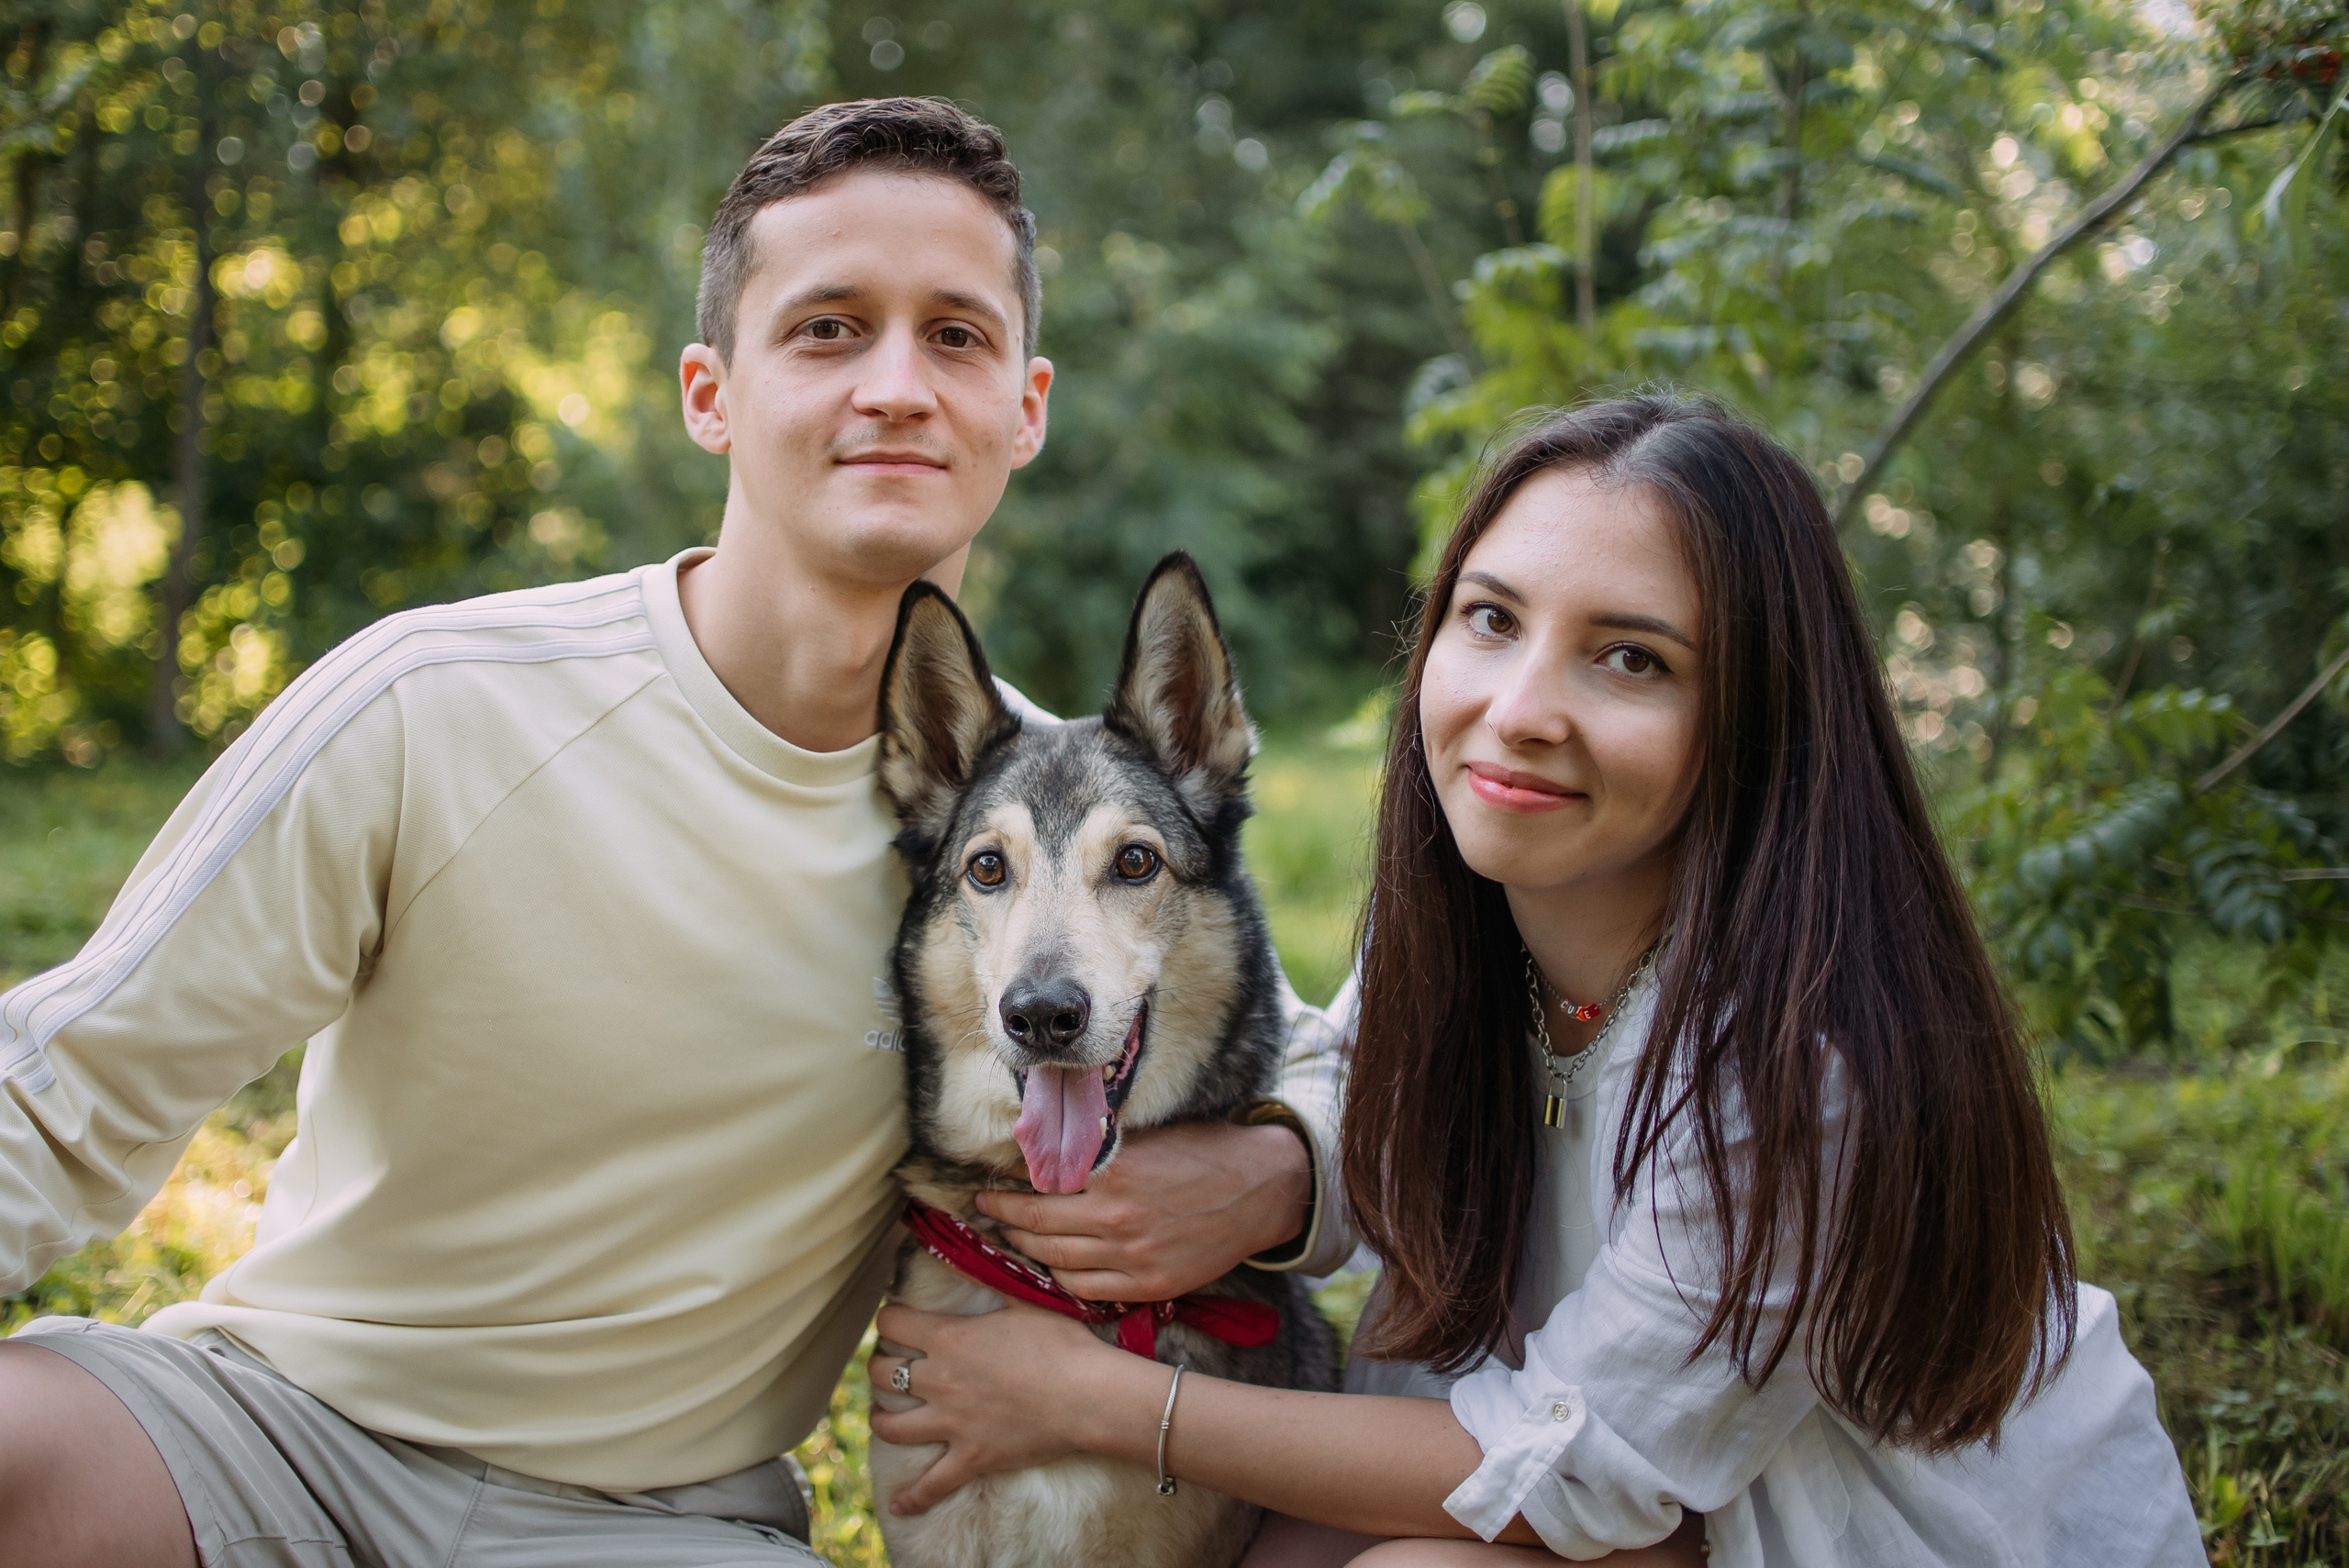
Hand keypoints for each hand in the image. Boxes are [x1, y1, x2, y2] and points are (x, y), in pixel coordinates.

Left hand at [868, 1300, 1126, 1513]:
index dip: (889, 1318)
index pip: (892, 1323)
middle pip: (881, 1374)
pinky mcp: (970, 1457)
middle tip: (891, 1364)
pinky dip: (912, 1498)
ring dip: (881, 1419)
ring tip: (884, 1414)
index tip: (897, 1318)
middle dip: (879, 1367)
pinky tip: (899, 1505)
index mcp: (949, 1339)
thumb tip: (983, 1240)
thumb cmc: (1061, 1343)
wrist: (1088, 1395)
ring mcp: (952, 1423)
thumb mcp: (1025, 1300)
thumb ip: (994, 1276)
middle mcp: (939, 1381)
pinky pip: (932, 1485)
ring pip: (892, 1427)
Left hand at [975, 1119, 1309, 1299]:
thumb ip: (1096, 1150)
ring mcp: (1132, 1258)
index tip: (989, 1186)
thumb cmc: (1203, 1152)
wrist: (1261, 1189)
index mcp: (1113, 1173)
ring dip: (1026, 1249)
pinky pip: (1086, 1289)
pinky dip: (1062, 1278)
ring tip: (1012, 1238)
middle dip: (1004, 1218)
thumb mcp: (1146, 1138)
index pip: (1038, 1186)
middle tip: (986, 1211)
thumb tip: (1043, 1155)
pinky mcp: (1149, 1286)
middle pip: (1036, 1226)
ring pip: (1055, 1261)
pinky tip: (1053, 1266)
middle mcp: (1117, 1218)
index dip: (1006, 1188)